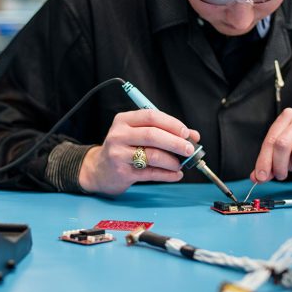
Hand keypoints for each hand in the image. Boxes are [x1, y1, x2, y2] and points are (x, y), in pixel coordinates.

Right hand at [79, 109, 200, 194]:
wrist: (98, 170)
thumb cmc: (124, 149)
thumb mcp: (138, 134)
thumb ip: (165, 132)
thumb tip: (193, 136)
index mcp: (124, 120)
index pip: (151, 116)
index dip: (172, 124)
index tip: (186, 133)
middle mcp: (119, 135)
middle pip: (152, 135)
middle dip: (176, 142)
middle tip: (189, 149)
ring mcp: (118, 154)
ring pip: (152, 155)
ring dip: (172, 160)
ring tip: (180, 164)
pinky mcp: (122, 172)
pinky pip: (150, 173)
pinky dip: (167, 174)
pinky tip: (176, 174)